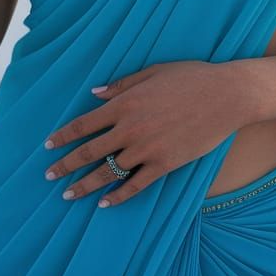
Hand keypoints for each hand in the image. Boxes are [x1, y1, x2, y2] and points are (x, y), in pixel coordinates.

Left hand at [43, 60, 244, 208]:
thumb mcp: (153, 72)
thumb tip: (94, 94)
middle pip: (89, 152)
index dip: (63, 136)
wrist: (227, 95)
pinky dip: (118, 196)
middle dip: (65, 165)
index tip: (48, 146)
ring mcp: (147, 149)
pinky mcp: (165, 164)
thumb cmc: (191, 77)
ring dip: (85, 185)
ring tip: (68, 195)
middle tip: (49, 175)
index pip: (84, 124)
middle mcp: (130, 128)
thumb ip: (121, 85)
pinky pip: (136, 185)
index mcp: (124, 104)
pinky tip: (105, 204)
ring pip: (108, 172)